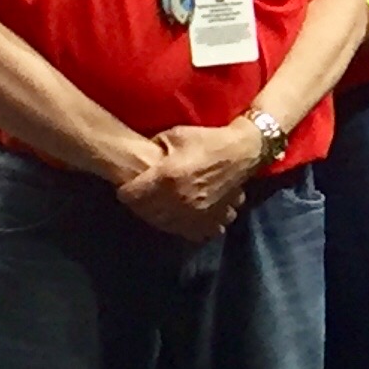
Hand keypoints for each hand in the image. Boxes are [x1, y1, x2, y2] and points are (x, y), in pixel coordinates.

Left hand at [116, 121, 262, 240]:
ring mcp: (196, 213)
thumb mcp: (174, 135)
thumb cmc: (208, 140)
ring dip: (160, 217)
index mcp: (166, 178)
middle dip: (140, 205)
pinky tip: (184, 216)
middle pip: (145, 213)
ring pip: (165, 225)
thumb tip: (139, 161)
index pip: (129, 196)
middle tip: (143, 197)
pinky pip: (192, 233)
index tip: (127, 186)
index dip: (125, 190)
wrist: (243, 150)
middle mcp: (178, 200)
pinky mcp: (212, 219)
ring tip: (162, 206)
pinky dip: (186, 227)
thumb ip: (152, 149)